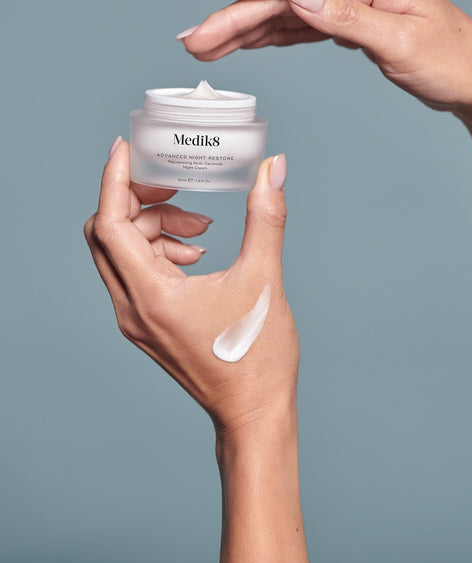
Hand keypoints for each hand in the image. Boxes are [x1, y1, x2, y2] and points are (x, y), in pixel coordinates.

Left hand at [84, 140, 295, 436]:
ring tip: (200, 226)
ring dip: (153, 226)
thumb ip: (266, 217)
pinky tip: (196, 253)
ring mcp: (136, 320)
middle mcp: (132, 308)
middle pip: (107, 234)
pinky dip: (159, 250)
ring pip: (121, 253)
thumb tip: (272, 170)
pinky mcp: (148, 325)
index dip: (115, 180)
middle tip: (173, 184)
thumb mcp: (264, 280)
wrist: (253, 413)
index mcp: (151, 296)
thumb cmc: (257, 358)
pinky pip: (136, 274)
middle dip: (137, 200)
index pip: (109, 224)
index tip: (126, 148)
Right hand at [179, 0, 471, 118]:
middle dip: (232, 19)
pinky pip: (301, 30)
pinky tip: (249, 45)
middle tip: (193, 42)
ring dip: (245, 31)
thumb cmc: (452, 60)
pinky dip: (272, 38)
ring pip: (285, 14)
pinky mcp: (351, 25)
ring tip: (208, 48)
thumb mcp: (401, 41)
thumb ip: (346, 18)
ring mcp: (350, 4)